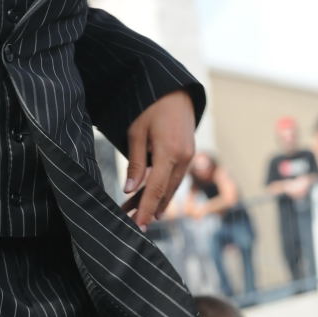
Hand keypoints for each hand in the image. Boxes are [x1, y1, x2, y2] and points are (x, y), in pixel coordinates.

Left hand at [121, 90, 195, 229]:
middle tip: (132, 224)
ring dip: (155, 202)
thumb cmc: (151, 107)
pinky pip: (175, 177)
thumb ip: (135, 163)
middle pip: (165, 192)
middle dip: (149, 209)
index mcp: (169, 151)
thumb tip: (129, 189)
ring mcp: (188, 156)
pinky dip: (163, 189)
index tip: (138, 225)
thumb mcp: (136, 132)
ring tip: (136, 214)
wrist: (176, 91)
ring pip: (171, 187)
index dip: (146, 208)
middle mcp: (183, 157)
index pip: (156, 188)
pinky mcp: (188, 154)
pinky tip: (152, 199)